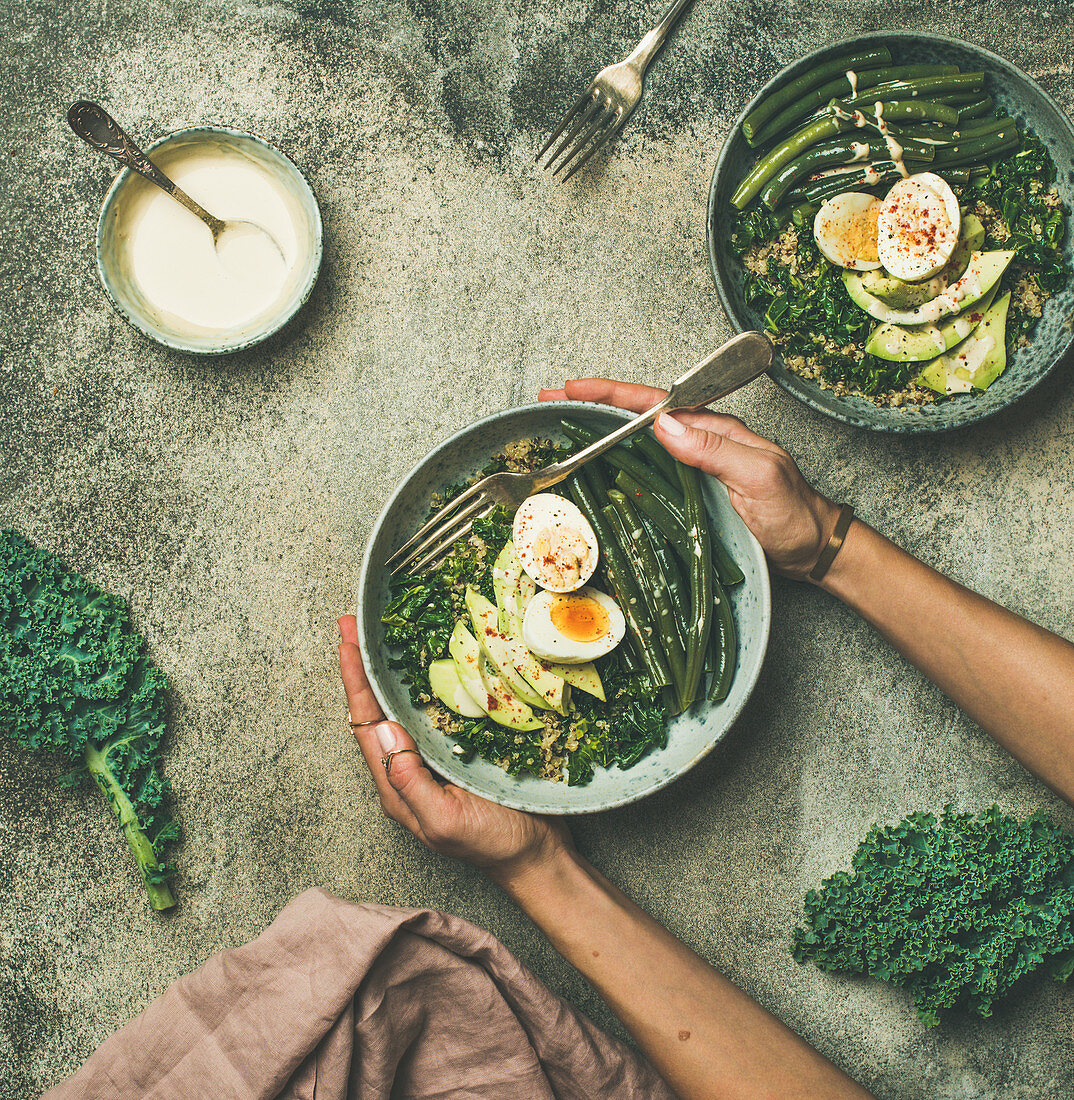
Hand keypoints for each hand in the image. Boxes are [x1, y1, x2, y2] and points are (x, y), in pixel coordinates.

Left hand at [337, 616, 571, 884]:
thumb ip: (409, 780)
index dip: (354, 680)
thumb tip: (382, 728)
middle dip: (363, 666)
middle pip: (377, 709)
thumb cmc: (494, 844)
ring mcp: (435, 758)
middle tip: (352, 623)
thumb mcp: (445, 820)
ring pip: (403, 706)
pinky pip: (436, 709)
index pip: (366, 724)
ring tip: (381, 633)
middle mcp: (408, 768)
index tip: (346, 641)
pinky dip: (428, 681)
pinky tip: (432, 660)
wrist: (539, 858)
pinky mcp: (462, 750)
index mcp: (396, 785)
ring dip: (391, 669)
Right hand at [539, 378, 840, 579]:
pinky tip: (595, 467)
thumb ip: (715, 449)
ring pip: (636, 442)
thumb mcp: (759, 476)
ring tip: (560, 427)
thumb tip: (664, 424)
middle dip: (593, 405)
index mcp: (714, 429)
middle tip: (549, 401)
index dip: (612, 394)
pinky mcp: (687, 494)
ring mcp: (691, 468)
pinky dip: (615, 462)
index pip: (655, 403)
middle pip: (637, 417)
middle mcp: (699, 442)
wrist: (813, 550)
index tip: (574, 388)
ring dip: (598, 432)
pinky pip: (644, 471)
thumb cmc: (794, 514)